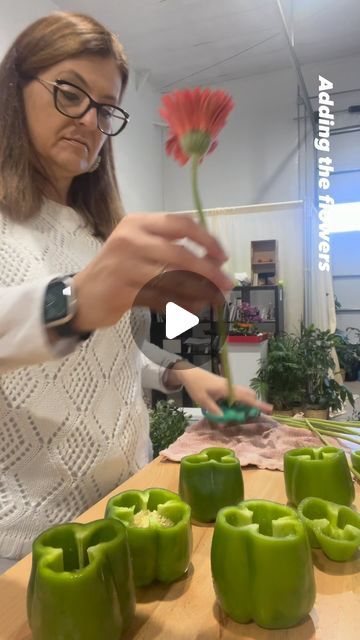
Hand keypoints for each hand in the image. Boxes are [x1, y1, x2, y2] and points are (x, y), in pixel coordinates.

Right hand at [73, 213, 231, 331]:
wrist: (82, 295)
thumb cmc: (118, 269)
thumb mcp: (140, 247)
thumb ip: (171, 248)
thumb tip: (214, 263)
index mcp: (138, 223)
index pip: (181, 224)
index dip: (207, 240)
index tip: (223, 257)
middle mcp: (130, 240)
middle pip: (181, 254)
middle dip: (208, 271)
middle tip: (226, 284)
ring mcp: (125, 266)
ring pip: (173, 280)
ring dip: (198, 292)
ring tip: (213, 299)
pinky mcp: (123, 292)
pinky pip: (162, 299)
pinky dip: (181, 306)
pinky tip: (193, 310)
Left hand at [166, 363, 272, 415]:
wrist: (189, 373)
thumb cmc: (196, 386)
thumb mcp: (203, 400)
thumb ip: (214, 411)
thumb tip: (224, 421)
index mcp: (228, 390)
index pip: (247, 398)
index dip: (258, 404)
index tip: (270, 409)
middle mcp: (231, 387)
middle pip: (248, 395)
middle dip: (253, 404)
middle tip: (251, 416)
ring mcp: (228, 386)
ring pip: (243, 394)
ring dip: (245, 403)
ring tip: (240, 414)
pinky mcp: (225, 386)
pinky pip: (236, 394)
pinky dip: (238, 401)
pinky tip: (230, 408)